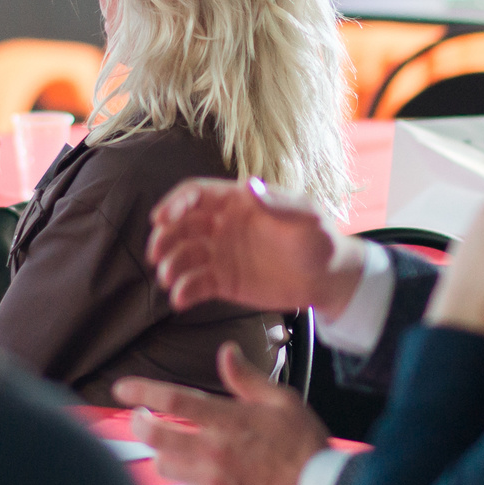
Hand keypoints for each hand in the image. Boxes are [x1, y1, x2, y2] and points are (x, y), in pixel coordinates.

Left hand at [116, 345, 328, 484]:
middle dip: (139, 424)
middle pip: (155, 436)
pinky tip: (204, 471)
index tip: (122, 388)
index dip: (142, 392)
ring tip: (174, 445)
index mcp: (229, 419)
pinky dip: (189, 478)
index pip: (173, 400)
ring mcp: (213, 479)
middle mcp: (214, 450)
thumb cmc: (303, 443)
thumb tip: (226, 352)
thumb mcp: (282, 400)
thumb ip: (246, 377)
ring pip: (165, 465)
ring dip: (164, 452)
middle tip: (139, 418)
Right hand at [147, 178, 364, 314]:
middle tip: (156, 255)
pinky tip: (180, 300)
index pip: (196, 195)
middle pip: (181, 225)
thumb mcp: (306, 219)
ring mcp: (221, 254)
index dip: (175, 203)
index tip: (161, 220)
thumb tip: (249, 184)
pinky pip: (196, 284)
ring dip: (170, 265)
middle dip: (164, 237)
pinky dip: (183, 291)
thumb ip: (279, 205)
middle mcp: (223, 225)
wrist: (328, 279)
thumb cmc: (320, 241)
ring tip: (169, 280)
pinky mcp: (223, 282)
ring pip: (184, 255)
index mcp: (238, 202)